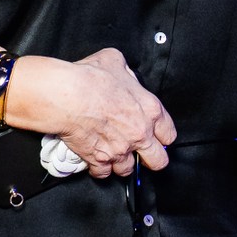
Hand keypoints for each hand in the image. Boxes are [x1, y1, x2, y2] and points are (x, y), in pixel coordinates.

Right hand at [7, 47, 176, 179]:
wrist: (67, 95)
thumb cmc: (90, 78)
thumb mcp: (115, 61)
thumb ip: (126, 73)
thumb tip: (123, 73)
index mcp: (149, 110)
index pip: (169, 134)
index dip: (162, 137)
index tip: (156, 137)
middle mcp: (139, 133)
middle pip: (158, 160)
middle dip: (152, 159)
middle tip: (144, 155)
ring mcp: (120, 149)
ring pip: (128, 170)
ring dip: (122, 164)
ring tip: (116, 157)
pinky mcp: (99, 160)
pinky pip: (103, 174)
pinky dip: (99, 170)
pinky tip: (97, 162)